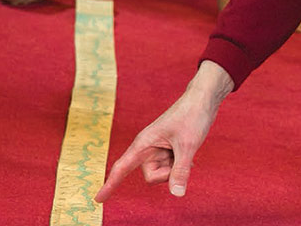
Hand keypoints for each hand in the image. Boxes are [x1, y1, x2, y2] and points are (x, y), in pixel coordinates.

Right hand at [95, 61, 232, 201]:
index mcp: (144, 143)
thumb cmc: (192, 116)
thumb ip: (180, 171)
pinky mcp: (168, 151)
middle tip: (181, 156)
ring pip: (163, 174)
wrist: (202, 100)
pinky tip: (189, 153)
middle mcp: (148, 148)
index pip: (122, 167)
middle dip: (167, 174)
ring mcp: (158, 150)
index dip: (110, 184)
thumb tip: (176, 194)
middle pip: (151, 177)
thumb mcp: (187, 145)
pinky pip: (171, 169)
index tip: (97, 199)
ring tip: (185, 148)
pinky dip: (180, 166)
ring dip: (176, 168)